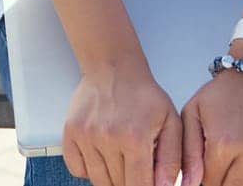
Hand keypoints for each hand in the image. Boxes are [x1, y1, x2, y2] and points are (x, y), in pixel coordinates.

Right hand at [62, 58, 184, 185]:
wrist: (113, 67)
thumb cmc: (144, 95)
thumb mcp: (171, 123)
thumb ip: (171, 160)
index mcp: (135, 138)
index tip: (147, 182)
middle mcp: (107, 138)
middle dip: (130, 182)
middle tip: (136, 165)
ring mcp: (86, 135)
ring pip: (98, 181)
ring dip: (111, 178)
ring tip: (120, 158)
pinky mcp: (71, 132)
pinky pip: (77, 170)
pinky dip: (89, 170)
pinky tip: (101, 155)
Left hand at [179, 66, 242, 185]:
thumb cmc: (224, 91)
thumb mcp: (194, 112)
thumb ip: (188, 151)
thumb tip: (188, 183)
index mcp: (222, 142)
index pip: (211, 183)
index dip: (208, 179)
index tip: (209, 170)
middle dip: (225, 183)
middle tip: (224, 168)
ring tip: (240, 166)